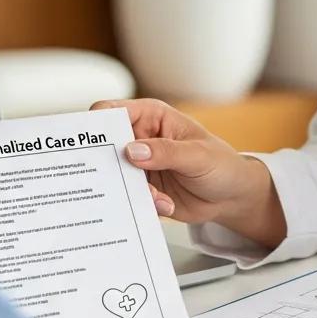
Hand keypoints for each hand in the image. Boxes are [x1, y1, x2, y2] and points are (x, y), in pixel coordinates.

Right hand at [91, 98, 286, 248]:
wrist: (231, 197)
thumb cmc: (221, 165)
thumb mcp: (197, 156)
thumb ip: (166, 152)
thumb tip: (132, 150)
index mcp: (152, 116)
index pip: (113, 112)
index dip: (96, 125)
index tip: (86, 145)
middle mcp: (140, 137)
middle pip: (105, 147)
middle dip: (106, 166)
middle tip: (113, 180)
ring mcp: (138, 165)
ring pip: (113, 176)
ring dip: (128, 190)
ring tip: (158, 197)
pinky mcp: (140, 189)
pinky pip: (125, 197)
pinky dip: (141, 204)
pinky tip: (164, 205)